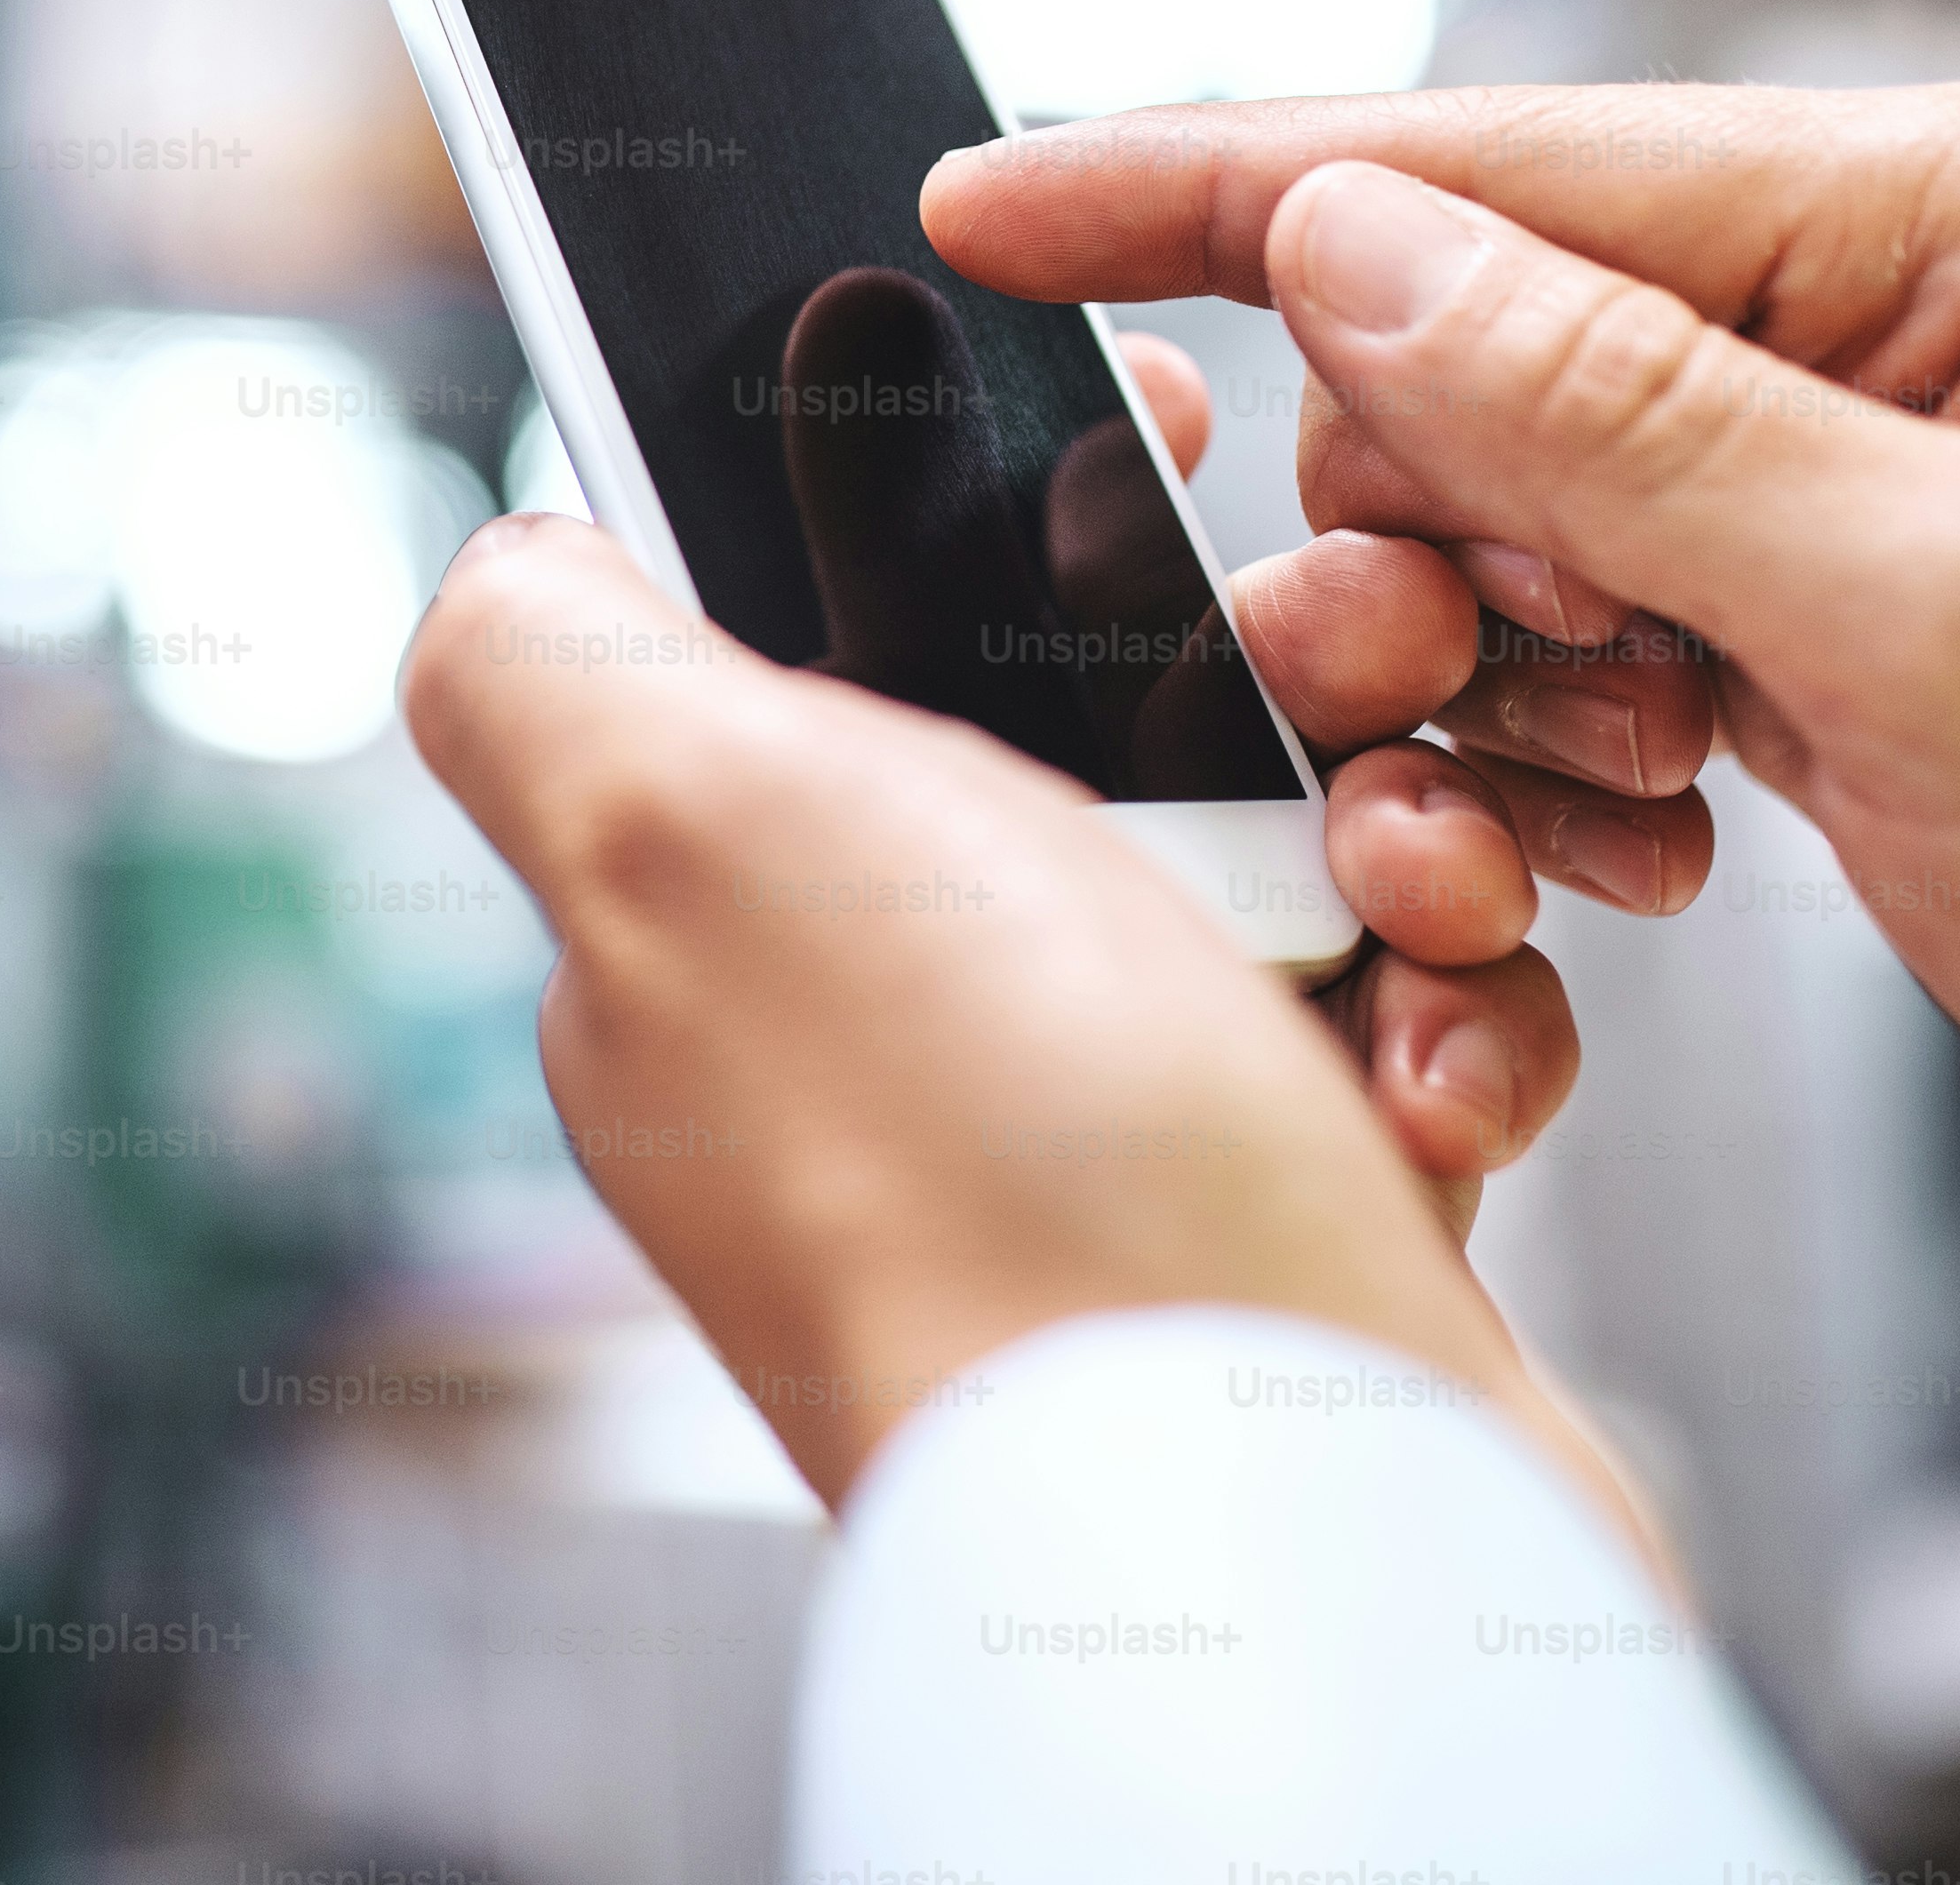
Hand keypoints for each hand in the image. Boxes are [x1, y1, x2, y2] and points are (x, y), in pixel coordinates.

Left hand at [394, 377, 1657, 1533]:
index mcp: (704, 913)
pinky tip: (1428, 1081)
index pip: (806, 621)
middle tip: (1351, 662)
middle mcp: (875, 1022)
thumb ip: (544, 659)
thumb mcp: (677, 823)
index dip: (959, 496)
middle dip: (1248, 665)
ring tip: (1404, 897)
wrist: (1286, 1532)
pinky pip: (1402, 1028)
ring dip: (1388, 834)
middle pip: (1079, 714)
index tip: (1128, 427)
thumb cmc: (993, 1177)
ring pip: (1279, 852)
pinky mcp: (1274, 1218)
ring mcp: (1081, 1128)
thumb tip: (504, 559)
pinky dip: (1455, 1026)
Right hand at [926, 76, 1959, 1438]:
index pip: (1499, 163)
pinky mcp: (1846, 633)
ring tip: (1573, 841)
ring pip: (1498, 524)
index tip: (981, 210)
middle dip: (1388, 549)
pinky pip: (1586, 649)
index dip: (1208, 190)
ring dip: (1472, 694)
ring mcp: (1870, 476)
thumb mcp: (1957, 635)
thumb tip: (1347, 241)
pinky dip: (1560, 768)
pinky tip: (1653, 864)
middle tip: (1414, 725)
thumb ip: (1623, 414)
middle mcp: (1905, 312)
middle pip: (1462, 354)